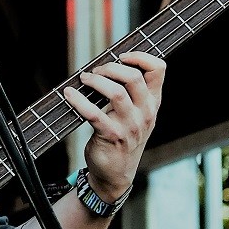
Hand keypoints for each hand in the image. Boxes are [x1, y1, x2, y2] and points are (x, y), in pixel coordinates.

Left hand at [67, 51, 165, 201]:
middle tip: (96, 71)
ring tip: (84, 79)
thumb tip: (110, 64)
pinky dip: (79, 101)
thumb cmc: (123, 137)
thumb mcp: (137, 115)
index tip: (122, 55)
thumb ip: (132, 92)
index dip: (141, 56)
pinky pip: (94, 114)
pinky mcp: (112, 136)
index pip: (159, 70)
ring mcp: (130, 126)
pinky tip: (69, 95)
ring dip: (96, 81)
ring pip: (116, 93)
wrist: (116, 173)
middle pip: (134, 78)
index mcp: (153, 103)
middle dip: (111, 68)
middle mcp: (145, 113)